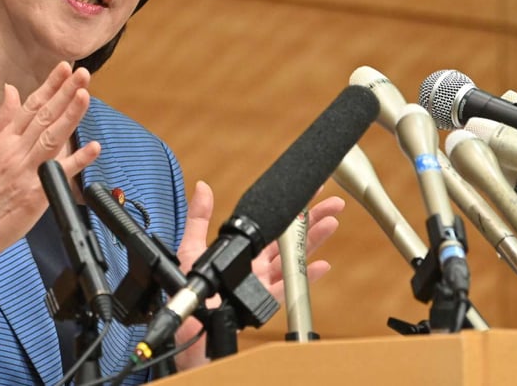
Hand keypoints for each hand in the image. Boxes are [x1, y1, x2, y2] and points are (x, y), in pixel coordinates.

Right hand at [0, 62, 100, 292]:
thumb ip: (2, 120)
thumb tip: (9, 90)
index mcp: (5, 140)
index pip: (31, 106)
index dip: (49, 86)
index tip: (65, 68)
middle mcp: (15, 151)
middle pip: (44, 117)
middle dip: (64, 92)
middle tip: (82, 73)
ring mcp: (26, 171)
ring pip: (51, 137)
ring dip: (70, 115)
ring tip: (85, 95)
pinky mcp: (35, 194)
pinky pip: (59, 174)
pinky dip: (77, 160)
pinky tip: (93, 147)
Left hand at [171, 182, 343, 370]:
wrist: (187, 327)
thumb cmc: (186, 290)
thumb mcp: (190, 248)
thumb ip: (198, 219)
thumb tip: (202, 188)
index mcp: (242, 253)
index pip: (270, 227)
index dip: (289, 210)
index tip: (306, 193)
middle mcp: (255, 267)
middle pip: (289, 240)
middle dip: (311, 220)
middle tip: (331, 204)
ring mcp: (261, 283)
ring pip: (293, 259)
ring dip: (312, 241)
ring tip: (331, 223)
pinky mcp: (262, 301)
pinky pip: (288, 287)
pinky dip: (306, 276)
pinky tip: (321, 266)